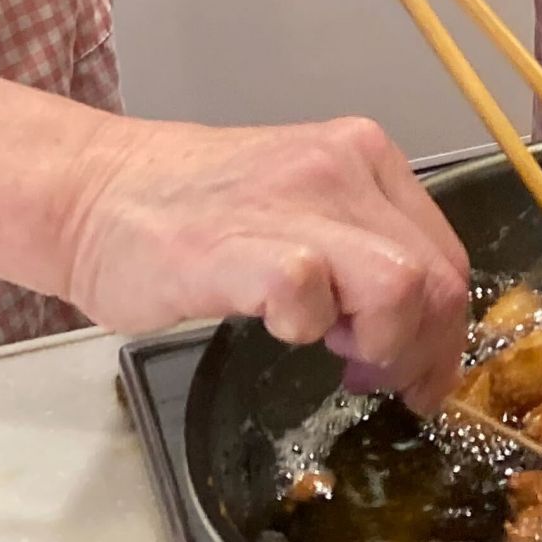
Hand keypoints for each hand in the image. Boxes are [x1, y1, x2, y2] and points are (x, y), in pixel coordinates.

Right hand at [58, 112, 470, 410]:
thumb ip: (362, 249)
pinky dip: (304, 327)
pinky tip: (279, 329)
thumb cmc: (193, 211)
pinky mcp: (236, 243)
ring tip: (336, 355)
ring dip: (381, 344)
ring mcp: (293, 202)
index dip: (445, 331)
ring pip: (399, 286)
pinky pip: (308, 291)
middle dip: (422, 353)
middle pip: (436, 280)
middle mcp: (343, 168)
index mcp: (367, 158)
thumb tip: (412, 329)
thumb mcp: (303, 206)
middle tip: (379, 383)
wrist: (93, 190)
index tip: (420, 372)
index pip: (447, 256)